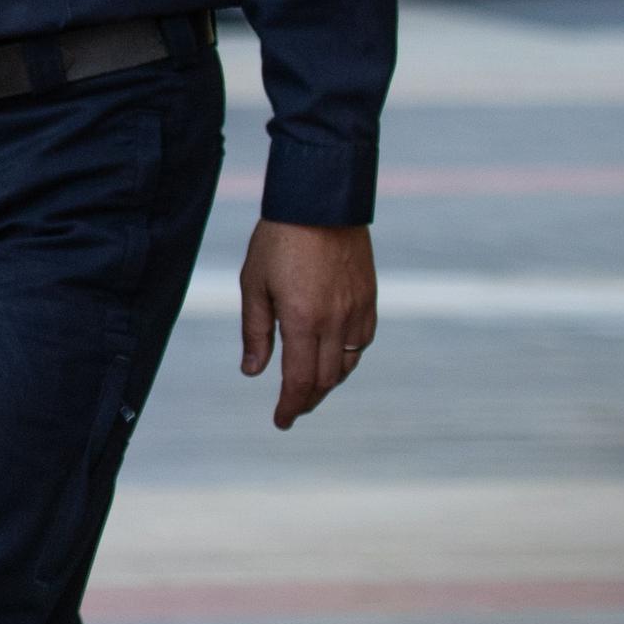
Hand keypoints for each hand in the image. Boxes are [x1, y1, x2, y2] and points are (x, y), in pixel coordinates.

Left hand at [237, 220, 377, 428]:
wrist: (321, 201)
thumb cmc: (278, 240)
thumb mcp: (254, 285)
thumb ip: (255, 332)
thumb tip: (253, 372)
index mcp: (303, 321)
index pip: (299, 381)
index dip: (290, 406)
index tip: (281, 421)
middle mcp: (335, 321)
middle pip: (325, 379)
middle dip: (307, 400)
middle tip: (292, 410)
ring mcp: (357, 310)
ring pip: (347, 364)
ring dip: (328, 382)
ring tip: (309, 389)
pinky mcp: (369, 298)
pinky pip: (362, 342)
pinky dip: (347, 358)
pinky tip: (334, 358)